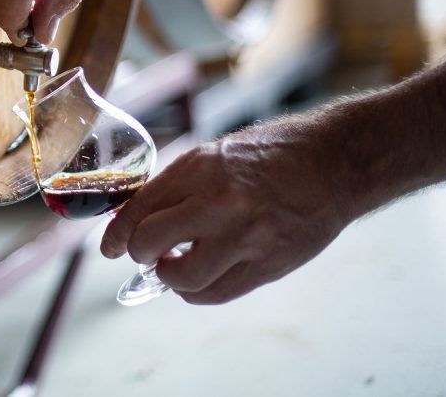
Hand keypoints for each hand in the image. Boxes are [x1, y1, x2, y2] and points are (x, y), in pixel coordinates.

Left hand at [101, 119, 352, 303]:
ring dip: (169, 276)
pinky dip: (197, 291)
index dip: (116, 234)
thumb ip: (178, 186)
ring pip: (182, 277)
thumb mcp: (216, 154)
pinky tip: (199, 275)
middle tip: (145, 253)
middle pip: (151, 242)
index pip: (139, 209)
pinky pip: (216, 293)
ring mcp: (245, 237)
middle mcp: (218, 201)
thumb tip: (139, 219)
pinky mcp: (267, 265)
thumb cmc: (273, 153)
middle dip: (139, 252)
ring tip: (174, 265)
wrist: (335, 161)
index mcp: (200, 167)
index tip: (110, 246)